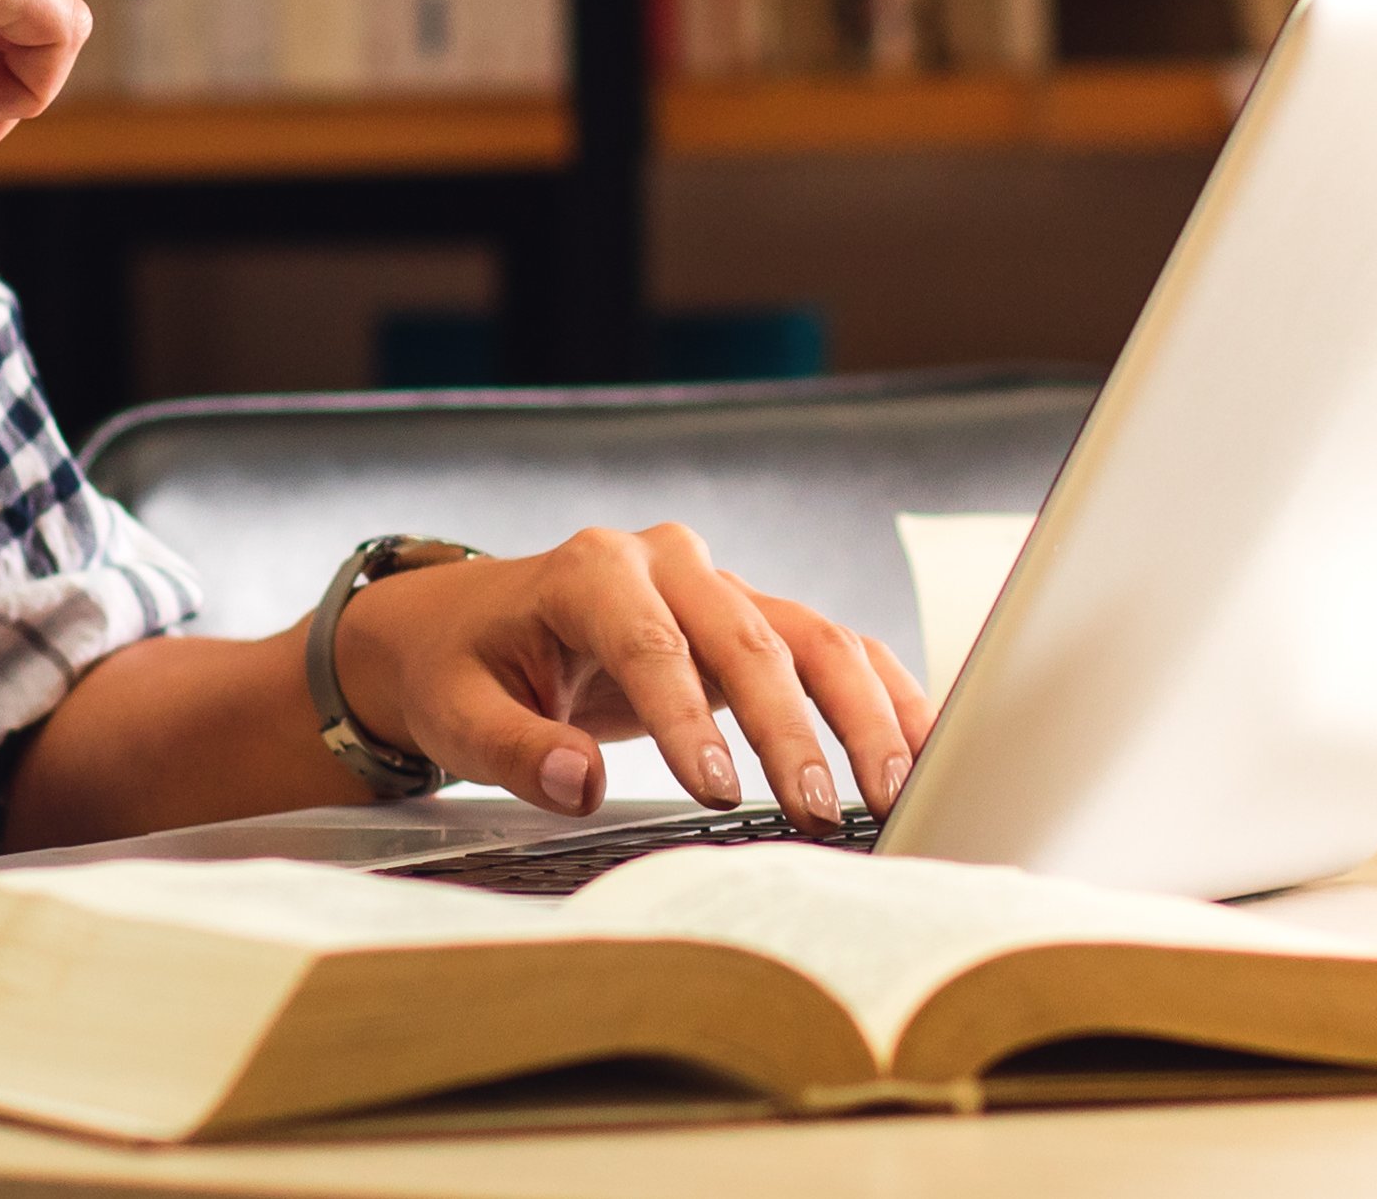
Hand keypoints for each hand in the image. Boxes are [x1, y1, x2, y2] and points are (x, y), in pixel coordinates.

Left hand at [323, 526, 939, 824]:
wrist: (468, 628)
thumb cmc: (463, 669)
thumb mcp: (458, 714)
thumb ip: (515, 749)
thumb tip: (579, 784)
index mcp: (589, 571)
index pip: (652, 644)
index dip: (688, 720)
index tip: (718, 791)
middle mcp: (666, 564)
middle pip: (750, 640)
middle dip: (792, 731)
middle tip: (818, 812)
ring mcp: (717, 587)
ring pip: (811, 639)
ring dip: (860, 715)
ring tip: (890, 791)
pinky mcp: (750, 623)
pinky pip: (831, 651)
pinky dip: (879, 696)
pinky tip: (918, 746)